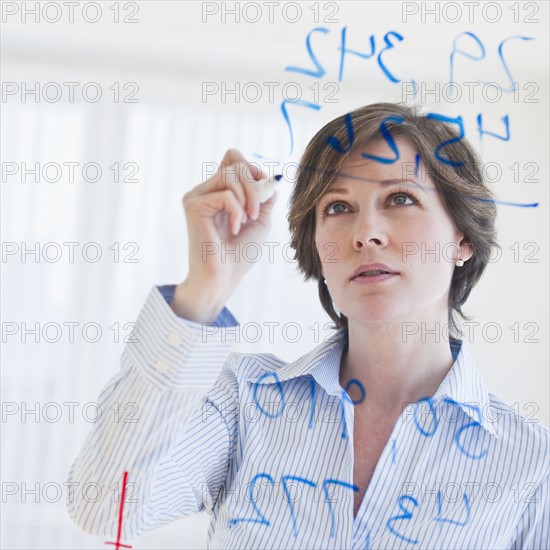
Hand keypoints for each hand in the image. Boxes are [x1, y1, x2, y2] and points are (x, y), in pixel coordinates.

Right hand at [172, 149, 277, 321]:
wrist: (222, 278)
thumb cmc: (239, 254)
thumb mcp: (260, 220)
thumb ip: (264, 196)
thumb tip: (268, 178)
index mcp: (218, 192)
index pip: (234, 159)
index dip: (253, 170)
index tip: (263, 196)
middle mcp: (205, 190)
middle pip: (235, 163)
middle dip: (255, 185)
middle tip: (257, 213)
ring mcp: (197, 196)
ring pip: (231, 173)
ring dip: (248, 197)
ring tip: (248, 220)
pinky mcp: (193, 205)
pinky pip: (225, 194)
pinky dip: (237, 211)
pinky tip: (234, 229)